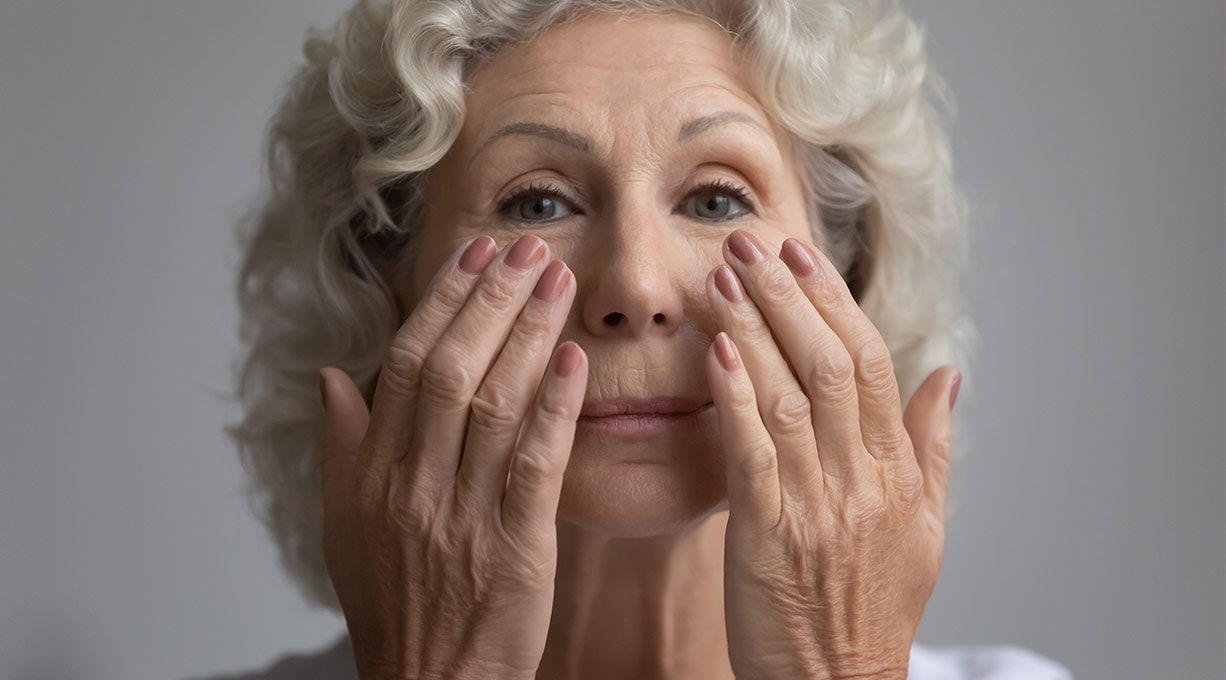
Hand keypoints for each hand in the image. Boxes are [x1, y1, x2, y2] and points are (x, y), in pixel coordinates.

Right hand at [317, 235, 586, 679]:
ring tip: (557, 281)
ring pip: (493, 405)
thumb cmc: (393, 606)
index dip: (442, 303)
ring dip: (527, 336)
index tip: (475, 254)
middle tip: (527, 248)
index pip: (404, 365)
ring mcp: (463, 515)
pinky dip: (556, 409)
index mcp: (374, 474)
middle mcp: (413, 485)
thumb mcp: (343, 528)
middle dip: (490, 301)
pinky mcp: (515, 548)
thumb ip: (340, 448)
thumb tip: (329, 378)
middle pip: (449, 370)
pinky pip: (535, 465)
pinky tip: (576, 361)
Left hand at [705, 230, 960, 679]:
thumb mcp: (925, 527)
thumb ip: (933, 445)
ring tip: (722, 274)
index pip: (871, 363)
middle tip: (748, 239)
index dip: (832, 301)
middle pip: (829, 364)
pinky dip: (735, 396)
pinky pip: (753, 454)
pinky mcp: (769, 536)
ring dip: (754, 327)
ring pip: (790, 396)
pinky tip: (714, 350)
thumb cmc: (874, 606)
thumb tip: (950, 374)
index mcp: (898, 472)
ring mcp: (817, 506)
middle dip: (787, 295)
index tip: (798, 252)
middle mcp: (863, 480)